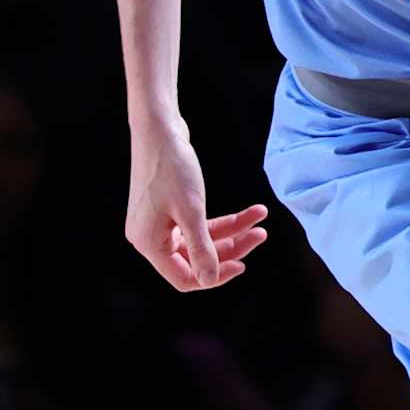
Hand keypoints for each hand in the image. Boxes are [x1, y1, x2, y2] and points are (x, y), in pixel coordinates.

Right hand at [127, 122, 267, 294]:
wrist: (159, 129)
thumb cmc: (172, 167)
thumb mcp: (191, 211)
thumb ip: (202, 249)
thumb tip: (209, 281)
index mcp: (149, 244)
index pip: (184, 278)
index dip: (214, 276)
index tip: (242, 265)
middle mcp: (151, 238)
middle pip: (197, 259)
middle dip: (231, 248)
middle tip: (260, 235)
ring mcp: (160, 224)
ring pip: (203, 241)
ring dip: (232, 232)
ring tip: (260, 219)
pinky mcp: (169, 210)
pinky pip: (199, 225)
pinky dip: (224, 221)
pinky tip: (249, 214)